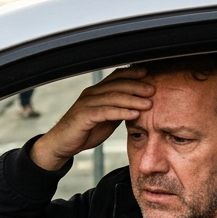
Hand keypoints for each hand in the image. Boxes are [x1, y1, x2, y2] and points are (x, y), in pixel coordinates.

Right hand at [29, 67, 154, 170]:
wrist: (63, 144)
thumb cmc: (84, 130)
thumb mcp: (106, 118)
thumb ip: (118, 109)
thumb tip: (137, 104)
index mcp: (96, 92)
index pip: (115, 77)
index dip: (131, 74)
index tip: (148, 74)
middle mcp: (91, 94)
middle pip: (117, 85)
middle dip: (136, 86)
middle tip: (153, 90)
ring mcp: (86, 104)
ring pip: (113, 97)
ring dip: (133, 99)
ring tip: (148, 104)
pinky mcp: (84, 116)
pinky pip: (106, 112)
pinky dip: (122, 112)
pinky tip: (134, 114)